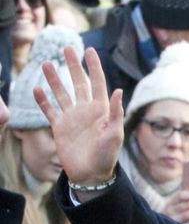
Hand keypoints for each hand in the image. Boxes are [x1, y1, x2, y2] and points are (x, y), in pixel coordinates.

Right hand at [33, 46, 123, 189]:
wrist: (91, 175)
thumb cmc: (106, 156)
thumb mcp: (114, 134)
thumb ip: (115, 112)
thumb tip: (118, 89)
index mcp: (101, 110)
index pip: (97, 83)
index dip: (94, 67)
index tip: (89, 50)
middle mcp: (86, 111)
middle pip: (78, 83)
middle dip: (72, 66)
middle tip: (66, 48)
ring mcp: (72, 119)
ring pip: (61, 93)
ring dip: (54, 79)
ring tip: (45, 63)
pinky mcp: (60, 128)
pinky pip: (49, 111)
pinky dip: (42, 100)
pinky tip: (36, 88)